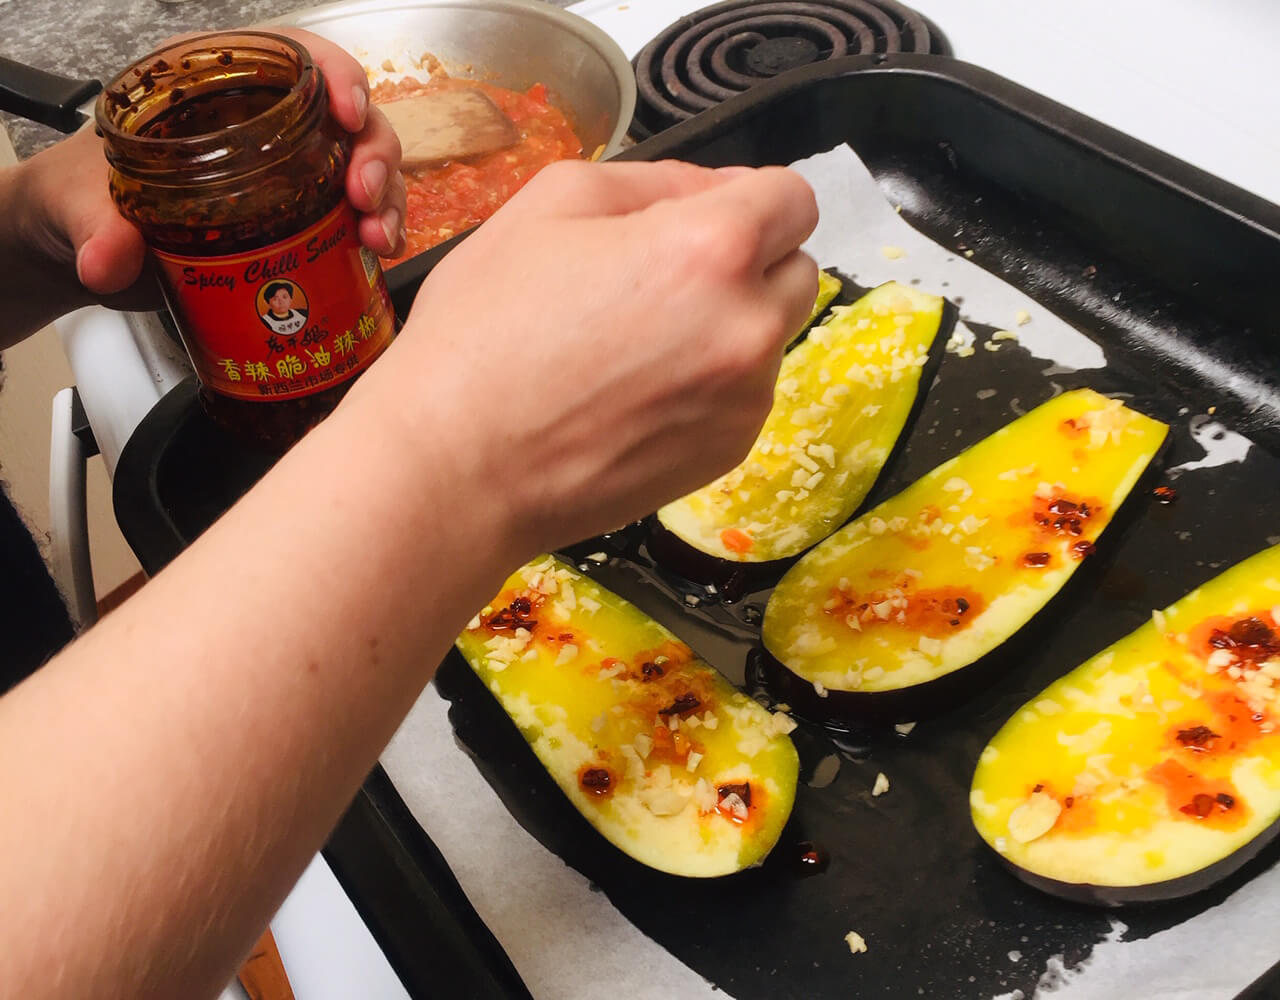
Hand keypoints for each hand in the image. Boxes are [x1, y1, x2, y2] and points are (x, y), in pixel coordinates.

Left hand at [1, 27, 403, 340]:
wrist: (81, 243)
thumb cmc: (82, 193)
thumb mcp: (78, 199)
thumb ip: (95, 226)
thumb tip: (108, 261)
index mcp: (219, 85)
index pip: (296, 57)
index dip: (335, 74)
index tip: (346, 109)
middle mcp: (268, 124)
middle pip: (349, 119)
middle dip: (372, 153)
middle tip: (362, 196)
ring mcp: (293, 174)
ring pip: (364, 169)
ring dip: (386, 199)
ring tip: (376, 238)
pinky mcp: (303, 221)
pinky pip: (359, 217)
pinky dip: (379, 233)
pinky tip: (376, 254)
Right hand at [350, 159, 818, 556]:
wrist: (457, 467)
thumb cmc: (483, 330)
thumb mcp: (551, 203)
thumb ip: (655, 179)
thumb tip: (716, 192)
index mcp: (710, 250)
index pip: (794, 200)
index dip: (751, 197)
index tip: (706, 215)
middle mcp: (748, 328)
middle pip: (796, 268)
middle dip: (749, 260)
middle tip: (663, 278)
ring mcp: (744, 401)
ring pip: (770, 338)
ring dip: (728, 325)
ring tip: (634, 344)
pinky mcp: (727, 453)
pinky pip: (743, 395)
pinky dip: (709, 384)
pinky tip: (634, 392)